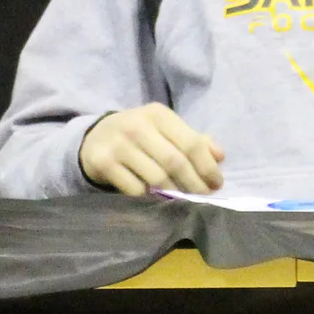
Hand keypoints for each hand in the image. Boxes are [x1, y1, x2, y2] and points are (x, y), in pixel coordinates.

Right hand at [80, 105, 224, 194]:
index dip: (207, 167)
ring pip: (157, 178)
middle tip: (203, 197)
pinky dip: (150, 198)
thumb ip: (192, 140)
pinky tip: (157, 200)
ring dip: (174, 193)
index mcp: (158, 114)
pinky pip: (135, 189)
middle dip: (194, 184)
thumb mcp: (165, 130)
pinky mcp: (104, 162)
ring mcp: (119, 144)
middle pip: (175, 162)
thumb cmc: (140, 135)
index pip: (191, 143)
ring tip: (182, 199)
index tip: (216, 184)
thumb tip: (219, 156)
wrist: (95, 137)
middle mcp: (137, 125)